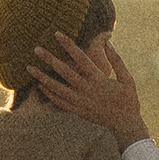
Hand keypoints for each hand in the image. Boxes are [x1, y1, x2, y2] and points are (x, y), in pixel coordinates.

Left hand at [30, 29, 150, 146]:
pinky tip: (40, 85)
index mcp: (99, 80)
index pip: (81, 58)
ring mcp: (80, 102)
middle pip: (64, 72)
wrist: (125, 125)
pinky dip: (48, 94)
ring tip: (29, 68)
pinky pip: (59, 102)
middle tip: (36, 48)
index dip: (69, 45)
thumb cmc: (129, 100)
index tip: (57, 34)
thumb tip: (108, 42)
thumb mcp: (128, 79)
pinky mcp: (77, 111)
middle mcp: (87, 90)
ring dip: (42, 77)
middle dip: (49, 59)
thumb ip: (117, 60)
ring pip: (57, 88)